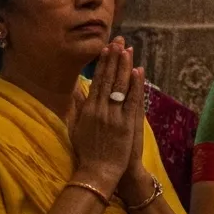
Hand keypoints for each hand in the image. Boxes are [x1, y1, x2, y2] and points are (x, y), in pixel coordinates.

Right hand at [65, 40, 144, 187]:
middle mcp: (100, 110)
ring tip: (128, 49)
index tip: (106, 49)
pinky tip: (137, 70)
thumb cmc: (86, 152)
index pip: (96, 82)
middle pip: (109, 79)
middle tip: (119, 40)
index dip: (102, 64)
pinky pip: (132, 100)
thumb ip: (77, 109)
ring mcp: (114, 116)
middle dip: (114, 58)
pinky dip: (136, 85)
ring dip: (124, 66)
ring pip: (120, 86)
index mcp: (88, 110)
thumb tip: (76, 92)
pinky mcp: (127, 123)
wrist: (97, 172)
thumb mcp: (76, 128)